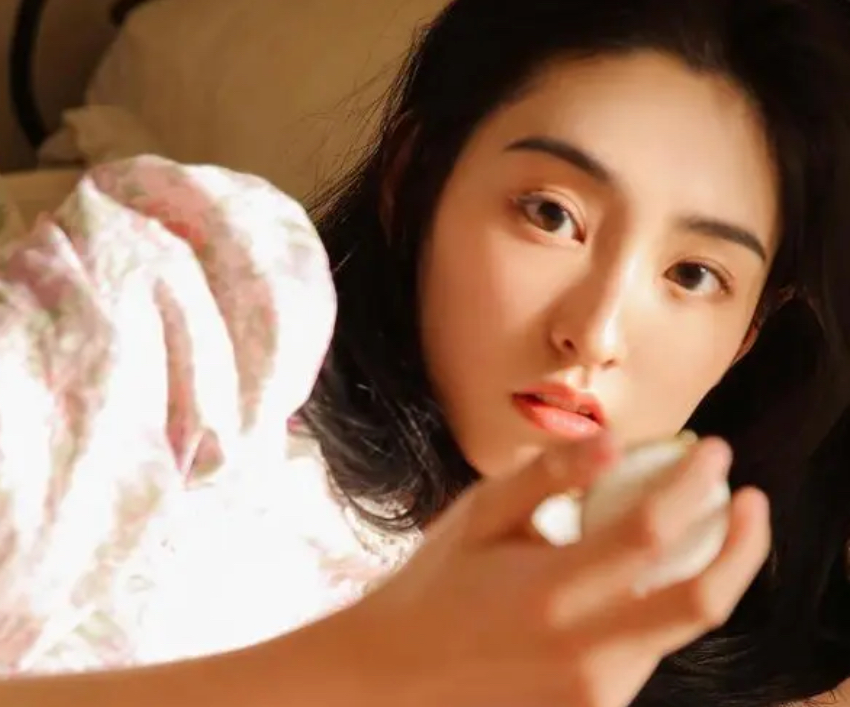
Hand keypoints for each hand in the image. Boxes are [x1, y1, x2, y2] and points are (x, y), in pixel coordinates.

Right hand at [335, 434, 770, 706]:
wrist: (399, 674)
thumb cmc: (434, 587)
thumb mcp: (476, 518)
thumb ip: (545, 477)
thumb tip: (613, 442)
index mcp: (549, 590)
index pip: (652, 529)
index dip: (695, 483)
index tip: (714, 451)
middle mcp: (584, 648)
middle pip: (704, 600)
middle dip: (747, 546)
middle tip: (751, 501)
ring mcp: (596, 688)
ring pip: (680, 627)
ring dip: (701, 574)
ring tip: (683, 533)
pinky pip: (650, 650)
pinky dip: (660, 607)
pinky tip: (634, 582)